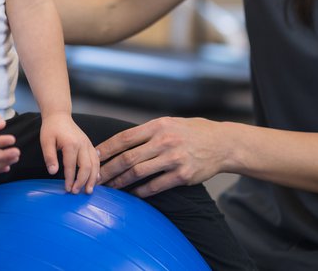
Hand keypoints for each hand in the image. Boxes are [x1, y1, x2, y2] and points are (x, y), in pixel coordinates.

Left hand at [39, 113, 100, 193]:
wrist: (59, 115)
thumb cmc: (51, 128)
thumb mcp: (45, 141)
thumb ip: (49, 157)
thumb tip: (53, 172)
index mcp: (71, 144)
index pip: (71, 166)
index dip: (70, 179)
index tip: (67, 189)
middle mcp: (82, 144)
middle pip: (86, 167)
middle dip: (82, 182)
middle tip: (76, 192)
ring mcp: (88, 144)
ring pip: (95, 164)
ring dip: (93, 178)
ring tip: (89, 190)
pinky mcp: (90, 144)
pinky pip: (97, 159)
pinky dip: (97, 170)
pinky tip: (95, 178)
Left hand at [96, 117, 224, 196]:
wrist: (223, 144)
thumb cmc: (194, 132)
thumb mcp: (171, 123)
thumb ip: (150, 131)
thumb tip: (124, 142)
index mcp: (158, 126)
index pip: (125, 138)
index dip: (107, 148)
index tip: (94, 156)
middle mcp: (164, 141)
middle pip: (128, 158)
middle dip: (108, 169)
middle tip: (95, 178)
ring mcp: (174, 159)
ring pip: (138, 173)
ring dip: (121, 182)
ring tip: (109, 188)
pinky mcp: (183, 175)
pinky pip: (156, 186)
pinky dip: (141, 191)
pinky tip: (132, 194)